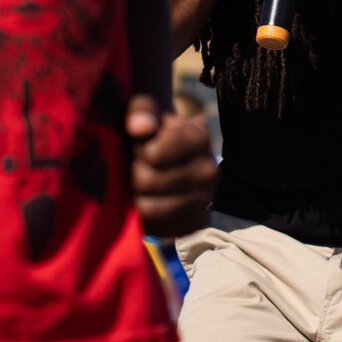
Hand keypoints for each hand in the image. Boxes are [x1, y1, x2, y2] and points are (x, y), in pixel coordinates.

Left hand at [125, 95, 216, 240]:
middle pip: (147, 182)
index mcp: (198, 137)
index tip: (140, 146)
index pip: (153, 155)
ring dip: (137, 198)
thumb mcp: (143, 110)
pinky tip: (150, 203)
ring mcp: (205, 199)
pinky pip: (161, 231)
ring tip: (142, 186)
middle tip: (137, 167)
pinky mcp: (197, 223)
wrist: (168, 160)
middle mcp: (209, 170)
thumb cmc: (150, 132)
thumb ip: (140, 111)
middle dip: (133, 175)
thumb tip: (140, 127)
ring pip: (150, 209)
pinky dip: (149, 221)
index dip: (137, 151)